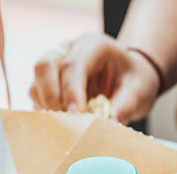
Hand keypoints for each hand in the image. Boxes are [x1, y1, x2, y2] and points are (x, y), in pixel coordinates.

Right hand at [29, 33, 159, 123]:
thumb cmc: (134, 79)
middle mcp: (69, 50)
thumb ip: (126, 105)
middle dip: (51, 96)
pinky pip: (37, 97)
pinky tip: (62, 124)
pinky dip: (46, 112)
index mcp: (93, 46)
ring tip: (67, 125)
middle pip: (44, 66)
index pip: (73, 65)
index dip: (72, 91)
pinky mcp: (50, 83)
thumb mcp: (140, 90)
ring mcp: (56, 65)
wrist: (130, 77)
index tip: (76, 115)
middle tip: (68, 120)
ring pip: (36, 82)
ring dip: (47, 106)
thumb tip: (110, 123)